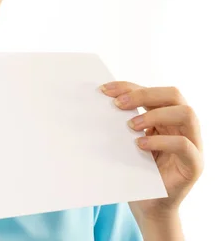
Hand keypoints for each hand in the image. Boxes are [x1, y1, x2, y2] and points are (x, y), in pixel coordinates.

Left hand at [101, 82, 203, 220]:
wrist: (148, 206)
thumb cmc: (136, 170)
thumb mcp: (127, 142)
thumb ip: (123, 123)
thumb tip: (99, 102)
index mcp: (166, 116)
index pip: (153, 91)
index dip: (129, 86)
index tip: (104, 90)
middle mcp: (183, 126)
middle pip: (173, 94)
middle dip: (143, 94)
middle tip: (118, 104)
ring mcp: (193, 144)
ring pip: (186, 113)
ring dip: (155, 114)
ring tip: (131, 125)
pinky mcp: (193, 164)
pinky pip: (184, 145)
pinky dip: (161, 141)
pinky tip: (140, 144)